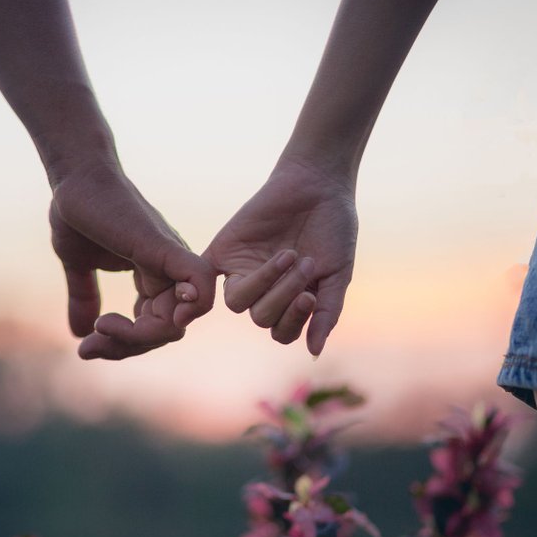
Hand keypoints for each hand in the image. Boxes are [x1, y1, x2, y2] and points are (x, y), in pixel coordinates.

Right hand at [50, 167, 214, 359]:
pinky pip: (199, 283)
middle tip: (90, 347)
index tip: (87, 346)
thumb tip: (79, 334)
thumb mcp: (79, 265)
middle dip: (127, 347)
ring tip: (100, 328)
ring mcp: (170, 260)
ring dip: (138, 337)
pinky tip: (143, 320)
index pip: (154, 328)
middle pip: (167, 332)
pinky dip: (188, 307)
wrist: (74, 177)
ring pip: (179, 321)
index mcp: (153, 277)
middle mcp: (168, 272)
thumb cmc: (78, 212)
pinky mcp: (166, 247)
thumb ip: (85, 298)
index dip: (123, 345)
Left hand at [203, 158, 357, 355]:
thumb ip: (327, 312)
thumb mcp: (337, 272)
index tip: (311, 296)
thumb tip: (313, 353)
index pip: (282, 331)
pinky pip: (204, 276)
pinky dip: (198, 287)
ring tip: (289, 255)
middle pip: (261, 317)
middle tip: (305, 263)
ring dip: (265, 283)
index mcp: (290, 301)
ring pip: (237, 303)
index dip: (294, 320)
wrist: (317, 184)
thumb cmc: (333, 228)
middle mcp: (264, 291)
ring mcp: (241, 272)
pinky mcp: (223, 251)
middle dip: (285, 295)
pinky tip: (211, 290)